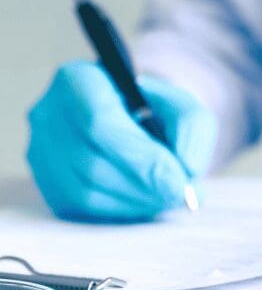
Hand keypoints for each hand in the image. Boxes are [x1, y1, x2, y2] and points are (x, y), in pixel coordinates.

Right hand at [27, 61, 217, 221]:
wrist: (132, 121)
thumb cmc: (156, 109)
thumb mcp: (182, 104)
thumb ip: (192, 126)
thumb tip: (188, 169)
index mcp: (78, 79)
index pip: (100, 122)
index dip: (141, 157)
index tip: (178, 178)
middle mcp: (49, 114)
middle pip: (92, 162)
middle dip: (144, 183)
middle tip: (182, 192)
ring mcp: (41, 152)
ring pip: (85, 190)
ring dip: (136, 200)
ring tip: (169, 194)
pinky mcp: (47, 184)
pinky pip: (81, 209)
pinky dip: (123, 209)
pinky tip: (146, 199)